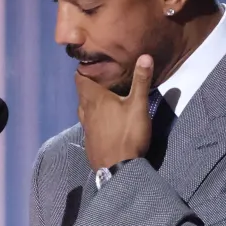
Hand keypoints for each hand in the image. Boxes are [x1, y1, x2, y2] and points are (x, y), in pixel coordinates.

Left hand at [76, 54, 154, 168]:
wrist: (117, 169)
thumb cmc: (127, 134)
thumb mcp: (138, 106)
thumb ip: (141, 81)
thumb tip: (145, 56)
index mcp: (94, 99)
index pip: (80, 79)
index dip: (83, 70)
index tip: (92, 65)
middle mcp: (86, 111)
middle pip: (81, 93)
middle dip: (89, 85)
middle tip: (102, 79)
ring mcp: (86, 128)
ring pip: (83, 109)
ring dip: (90, 102)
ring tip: (103, 98)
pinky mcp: (89, 141)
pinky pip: (88, 124)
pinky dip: (93, 118)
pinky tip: (104, 121)